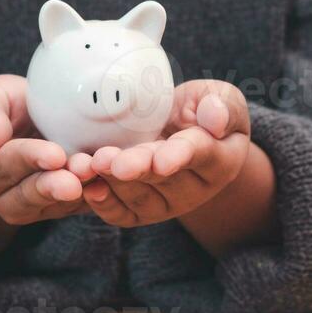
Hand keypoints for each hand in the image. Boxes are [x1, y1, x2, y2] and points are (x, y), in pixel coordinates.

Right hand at [0, 75, 89, 257]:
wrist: (20, 127)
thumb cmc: (1, 109)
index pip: (2, 166)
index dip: (29, 160)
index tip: (54, 154)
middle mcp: (1, 196)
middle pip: (27, 195)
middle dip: (53, 186)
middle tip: (75, 180)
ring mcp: (30, 207)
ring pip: (52, 205)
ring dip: (75, 192)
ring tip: (94, 177)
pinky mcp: (58, 208)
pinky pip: (75, 207)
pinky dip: (93, 196)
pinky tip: (109, 182)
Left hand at [66, 79, 250, 228]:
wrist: (182, 133)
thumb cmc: (203, 112)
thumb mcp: (222, 99)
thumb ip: (223, 105)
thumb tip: (215, 118)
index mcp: (219, 159)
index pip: (199, 155)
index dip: (178, 156)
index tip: (162, 161)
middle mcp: (194, 188)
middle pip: (162, 180)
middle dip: (136, 169)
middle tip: (111, 161)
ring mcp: (166, 203)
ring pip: (138, 197)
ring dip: (112, 183)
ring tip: (90, 164)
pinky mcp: (141, 211)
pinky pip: (123, 214)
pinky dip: (104, 203)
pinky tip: (88, 188)